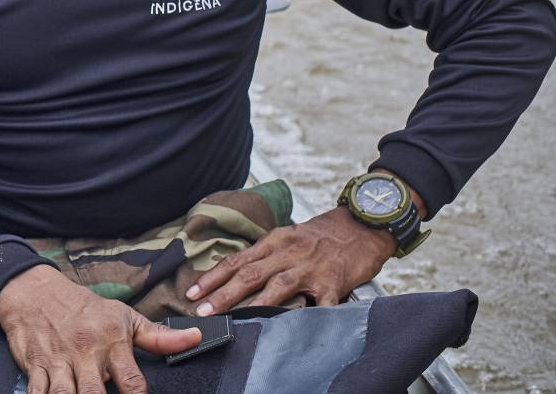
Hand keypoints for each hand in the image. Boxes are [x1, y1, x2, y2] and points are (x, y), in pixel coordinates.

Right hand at [0, 265, 200, 393]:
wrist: (34, 290)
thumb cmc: (83, 307)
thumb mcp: (123, 316)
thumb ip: (159, 337)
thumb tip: (195, 338)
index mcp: (111, 342)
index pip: (133, 383)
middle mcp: (85, 352)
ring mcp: (58, 360)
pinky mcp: (34, 365)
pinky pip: (37, 392)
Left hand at [185, 207, 394, 315]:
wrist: (362, 224)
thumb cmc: (322, 235)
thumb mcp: (288, 237)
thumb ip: (266, 255)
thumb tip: (237, 275)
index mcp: (274, 242)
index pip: (236, 260)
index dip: (213, 277)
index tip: (193, 292)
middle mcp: (288, 253)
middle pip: (249, 274)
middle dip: (222, 294)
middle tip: (202, 310)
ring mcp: (310, 268)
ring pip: (277, 286)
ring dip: (253, 305)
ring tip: (235, 320)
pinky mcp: (334, 281)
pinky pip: (322, 303)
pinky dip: (310, 317)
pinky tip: (297, 331)